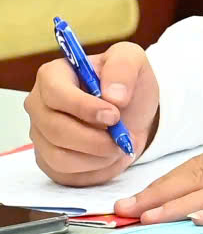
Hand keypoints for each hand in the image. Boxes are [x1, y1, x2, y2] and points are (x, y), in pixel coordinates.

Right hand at [28, 44, 158, 186]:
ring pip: (60, 156)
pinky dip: (94, 169)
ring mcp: (39, 135)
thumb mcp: (131, 59)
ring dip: (98, 156)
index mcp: (52, 76)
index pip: (56, 94)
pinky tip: (109, 156)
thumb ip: (123, 68)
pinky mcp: (47, 159)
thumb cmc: (124, 83)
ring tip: (120, 146)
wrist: (130, 111)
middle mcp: (38, 105)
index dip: (84, 108)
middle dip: (96, 139)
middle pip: (56, 130)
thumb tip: (113, 96)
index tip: (114, 116)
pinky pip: (66, 173)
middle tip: (124, 138)